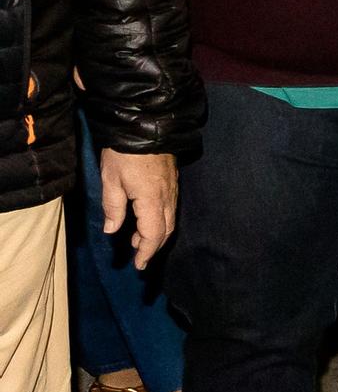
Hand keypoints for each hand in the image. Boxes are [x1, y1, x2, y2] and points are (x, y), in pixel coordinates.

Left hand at [97, 150, 177, 268]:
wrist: (146, 125)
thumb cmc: (124, 155)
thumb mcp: (110, 181)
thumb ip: (113, 208)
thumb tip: (111, 230)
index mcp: (152, 200)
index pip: (153, 234)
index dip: (146, 252)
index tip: (139, 266)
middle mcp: (167, 198)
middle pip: (166, 230)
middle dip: (153, 247)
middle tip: (140, 259)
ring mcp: (172, 189)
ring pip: (170, 219)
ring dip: (156, 234)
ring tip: (137, 241)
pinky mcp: (172, 181)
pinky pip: (170, 209)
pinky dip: (160, 221)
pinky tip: (146, 220)